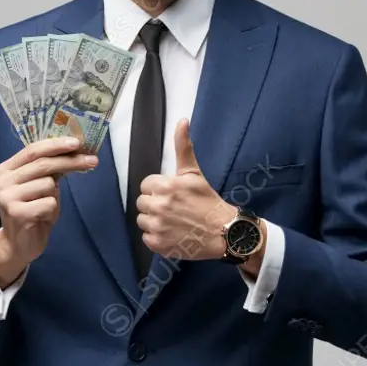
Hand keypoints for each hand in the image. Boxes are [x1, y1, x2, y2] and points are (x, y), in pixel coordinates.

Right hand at [0, 136, 98, 287]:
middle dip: (70, 161)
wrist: (19, 245)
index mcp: (6, 169)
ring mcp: (7, 197)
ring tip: (44, 207)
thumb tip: (75, 149)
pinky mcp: (17, 213)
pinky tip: (41, 218)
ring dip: (54, 196)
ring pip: (48, 184)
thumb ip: (49, 168)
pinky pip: (49, 203)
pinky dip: (52, 210)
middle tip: (93, 160)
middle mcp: (2, 181)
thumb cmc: (33, 211)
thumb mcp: (40, 186)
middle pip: (43, 164)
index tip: (77, 142)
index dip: (56, 144)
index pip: (33, 150)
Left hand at [135, 118, 239, 260]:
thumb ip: (183, 147)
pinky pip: (146, 237)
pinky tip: (171, 233)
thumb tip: (182, 120)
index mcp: (166, 186)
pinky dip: (156, 237)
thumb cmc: (208, 201)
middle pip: (142, 202)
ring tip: (172, 221)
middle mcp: (160, 206)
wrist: (224, 232)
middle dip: (155, 203)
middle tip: (173, 208)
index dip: (158, 188)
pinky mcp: (159, 245)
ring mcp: (158, 227)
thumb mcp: (194, 173)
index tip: (173, 194)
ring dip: (154, 220)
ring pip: (142, 220)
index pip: (146, 185)